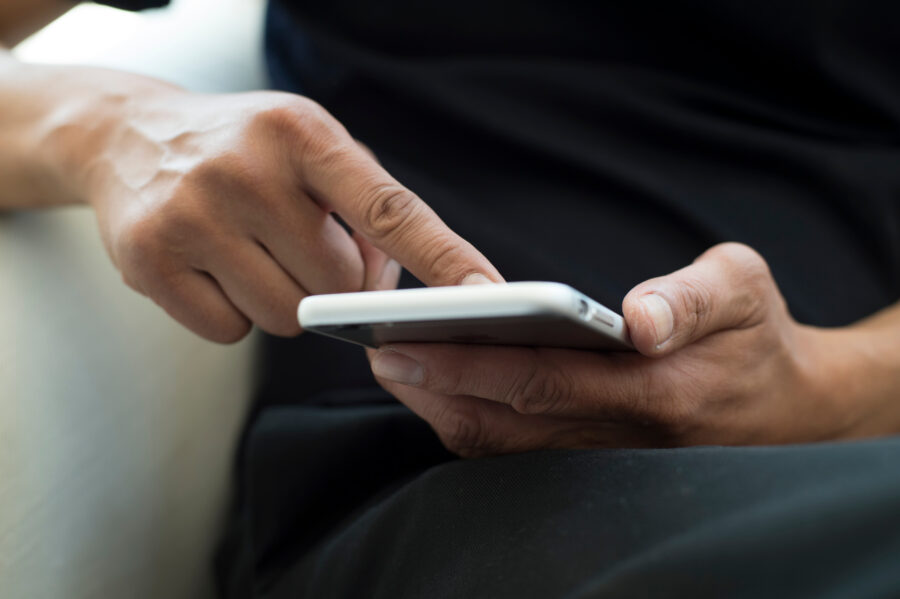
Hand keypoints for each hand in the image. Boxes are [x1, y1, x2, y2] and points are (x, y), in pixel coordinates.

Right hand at [63, 86, 499, 341]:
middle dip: (334, 283)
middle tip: (301, 246)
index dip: (443, 258)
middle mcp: (245, 169)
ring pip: (288, 319)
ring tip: (254, 252)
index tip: (488, 296)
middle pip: (338, 286)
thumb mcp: (310, 147)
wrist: (127, 136)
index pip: (389, 208)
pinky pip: (232, 331)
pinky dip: (236, 313)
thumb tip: (394, 290)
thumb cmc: (243, 149)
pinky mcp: (149, 261)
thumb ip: (366, 208)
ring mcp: (191, 216)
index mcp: (301, 133)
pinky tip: (215, 268)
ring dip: (287, 301)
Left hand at [369, 243, 899, 455]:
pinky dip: (467, 420)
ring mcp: (600, 456)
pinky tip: (437, 387)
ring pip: (501, 445)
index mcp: (652, 392)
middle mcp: (616, 437)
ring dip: (439, 409)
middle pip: (501, 421)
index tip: (401, 343)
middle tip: (372, 348)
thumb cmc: (757, 338)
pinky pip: (516, 450)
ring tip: (391, 362)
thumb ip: (693, 298)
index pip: (538, 382)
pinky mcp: (592, 458)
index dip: (464, 365)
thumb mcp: (745, 291)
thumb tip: (640, 317)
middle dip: (429, 388)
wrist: (791, 410)